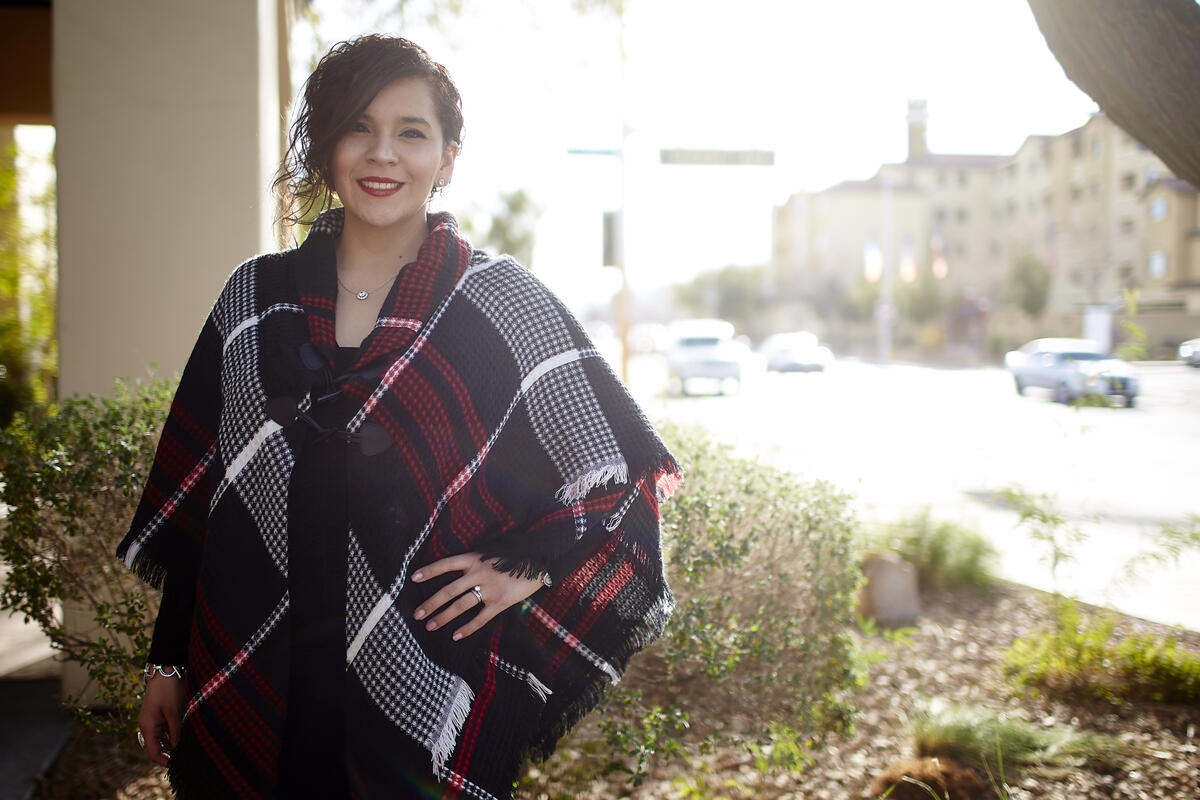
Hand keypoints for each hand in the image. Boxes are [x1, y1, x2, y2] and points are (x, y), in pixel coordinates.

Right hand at [138, 673, 185, 765]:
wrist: (166, 669)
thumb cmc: (168, 689)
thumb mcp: (174, 711)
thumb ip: (176, 731)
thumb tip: (179, 749)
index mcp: (147, 726)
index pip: (152, 752)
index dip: (163, 761)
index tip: (176, 765)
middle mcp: (148, 725)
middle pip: (157, 747)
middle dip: (170, 753)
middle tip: (186, 756)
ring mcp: (153, 720)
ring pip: (162, 739)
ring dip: (173, 743)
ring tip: (188, 745)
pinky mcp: (160, 714)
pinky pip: (165, 730)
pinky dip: (174, 734)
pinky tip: (186, 734)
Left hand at [411, 552, 544, 640]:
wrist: (538, 563)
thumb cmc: (513, 558)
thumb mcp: (490, 554)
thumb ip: (474, 564)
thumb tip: (456, 576)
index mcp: (474, 559)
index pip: (446, 564)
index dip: (429, 571)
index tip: (413, 578)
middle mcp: (478, 573)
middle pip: (448, 590)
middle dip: (431, 603)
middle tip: (417, 614)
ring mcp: (489, 589)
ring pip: (460, 605)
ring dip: (443, 617)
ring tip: (430, 625)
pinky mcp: (500, 602)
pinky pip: (480, 618)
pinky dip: (467, 628)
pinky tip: (455, 636)